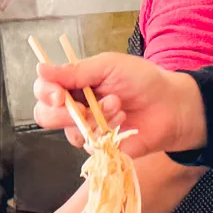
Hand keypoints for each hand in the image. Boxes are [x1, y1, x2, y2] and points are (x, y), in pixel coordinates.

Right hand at [33, 52, 205, 155]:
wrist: (171, 106)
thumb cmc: (143, 80)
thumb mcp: (109, 66)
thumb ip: (76, 70)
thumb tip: (41, 68)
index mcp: (74, 83)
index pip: (43, 89)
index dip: (45, 93)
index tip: (59, 95)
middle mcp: (75, 106)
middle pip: (45, 115)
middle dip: (64, 112)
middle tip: (85, 106)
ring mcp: (87, 128)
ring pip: (69, 132)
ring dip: (94, 119)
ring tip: (118, 106)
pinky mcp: (100, 147)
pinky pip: (89, 146)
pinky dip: (106, 132)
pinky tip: (123, 121)